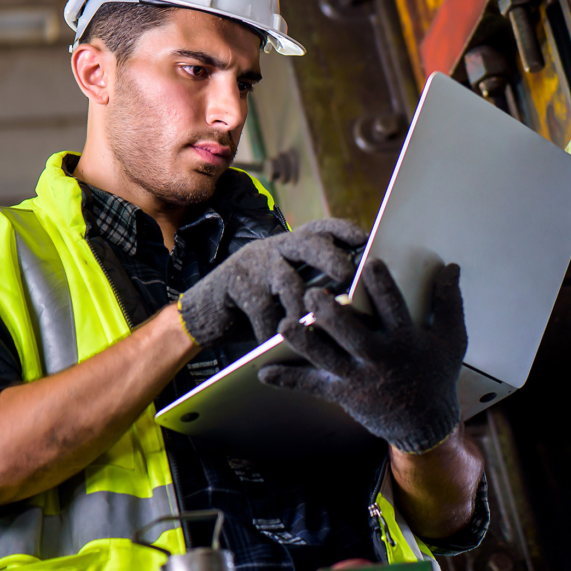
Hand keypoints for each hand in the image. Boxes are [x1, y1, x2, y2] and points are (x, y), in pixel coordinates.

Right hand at [178, 219, 366, 345]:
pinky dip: (270, 327)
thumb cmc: (255, 309)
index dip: (344, 231)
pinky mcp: (233, 280)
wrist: (204, 317)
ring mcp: (253, 262)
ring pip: (286, 277)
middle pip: (308, 243)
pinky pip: (260, 305)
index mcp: (292, 247)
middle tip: (348, 274)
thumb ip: (312, 288)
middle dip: (331, 257)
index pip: (322, 228)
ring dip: (301, 305)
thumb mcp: (286, 293)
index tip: (366, 239)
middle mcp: (274, 248)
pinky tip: (275, 342)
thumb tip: (357, 301)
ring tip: (312, 326)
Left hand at [259, 260, 466, 453]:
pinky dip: (288, 380)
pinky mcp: (342, 393)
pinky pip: (312, 386)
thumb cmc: (437, 375)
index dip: (382, 285)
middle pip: (352, 334)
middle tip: (314, 293)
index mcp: (406, 340)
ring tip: (285, 324)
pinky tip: (264, 373)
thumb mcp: (452, 339)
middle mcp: (379, 359)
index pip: (394, 308)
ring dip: (305, 342)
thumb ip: (450, 302)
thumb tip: (451, 267)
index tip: (369, 262)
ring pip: (327, 358)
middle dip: (332, 314)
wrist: (426, 424)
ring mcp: (358, 378)